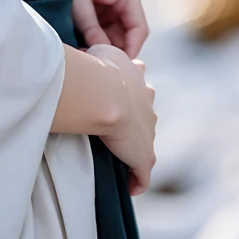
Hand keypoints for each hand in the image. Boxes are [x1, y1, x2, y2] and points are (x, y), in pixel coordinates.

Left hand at [57, 0, 148, 57]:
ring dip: (107, 49)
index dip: (132, 49)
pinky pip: (109, 34)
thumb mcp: (77, 2)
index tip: (120, 67)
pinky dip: (100, 43)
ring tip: (90, 57)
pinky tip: (87, 49)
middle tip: (100, 64)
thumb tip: (105, 55)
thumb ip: (91, 28)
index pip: (139, 28)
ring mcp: (117, 5)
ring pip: (119, 37)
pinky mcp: (107, 13)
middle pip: (130, 35)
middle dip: (116, 51)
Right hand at [87, 43, 156, 194]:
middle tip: (118, 127)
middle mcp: (149, 103)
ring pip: (145, 142)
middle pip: (147, 112)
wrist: (106, 94)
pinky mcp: (145, 158)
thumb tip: (89, 52)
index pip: (139, 82)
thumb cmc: (98, 70)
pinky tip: (129, 187)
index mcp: (138, 79)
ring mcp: (149, 132)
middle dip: (137, 119)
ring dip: (135, 148)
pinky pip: (142, 175)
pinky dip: (137, 181)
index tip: (120, 93)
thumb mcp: (101, 51)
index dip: (131, 88)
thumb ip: (101, 53)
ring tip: (120, 157)